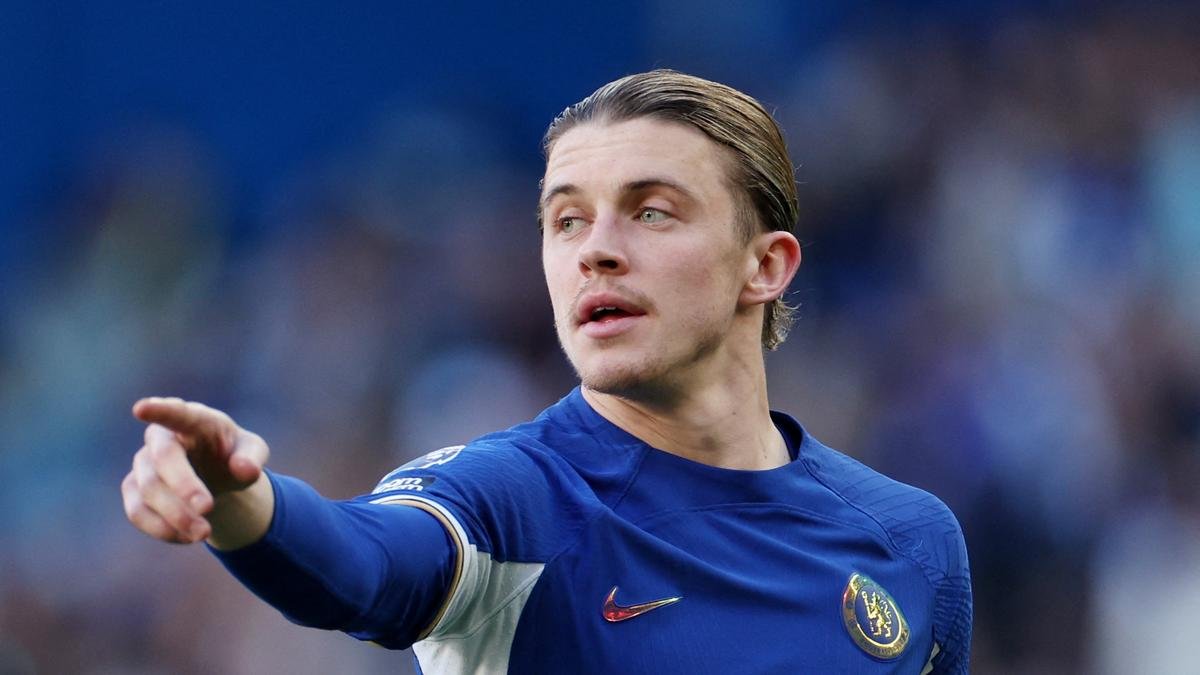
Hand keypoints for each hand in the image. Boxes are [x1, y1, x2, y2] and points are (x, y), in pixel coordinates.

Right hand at [122, 397, 269, 544]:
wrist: (216, 476)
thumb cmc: (234, 455)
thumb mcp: (252, 451)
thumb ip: (253, 458)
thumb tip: (244, 470)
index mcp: (195, 420)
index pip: (177, 412)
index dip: (160, 410)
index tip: (141, 408)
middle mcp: (162, 438)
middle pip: (163, 458)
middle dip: (184, 486)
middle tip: (207, 509)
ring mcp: (143, 462)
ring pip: (148, 489)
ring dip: (176, 515)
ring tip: (204, 533)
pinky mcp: (133, 489)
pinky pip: (137, 512)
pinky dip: (163, 529)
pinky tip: (188, 537)